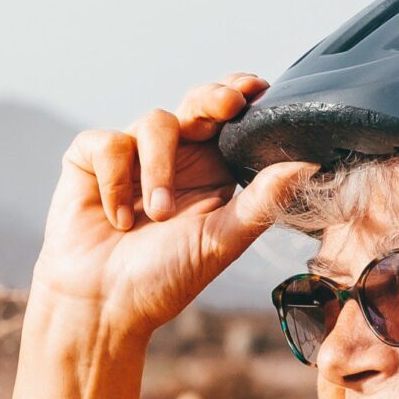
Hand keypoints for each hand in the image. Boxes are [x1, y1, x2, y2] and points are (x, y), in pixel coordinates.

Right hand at [30, 73, 318, 341]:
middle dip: (213, 98)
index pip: (232, 120)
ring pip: (154, 122)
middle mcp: (175, 157)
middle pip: (198, 102)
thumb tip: (308, 167)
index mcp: (211, 171)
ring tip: (156, 214)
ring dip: (158, 169)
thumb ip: (260, 203)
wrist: (100, 308)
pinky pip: (108, 144)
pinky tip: (118, 219)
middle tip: (227, 104)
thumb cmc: (161, 281)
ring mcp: (132, 156)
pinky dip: (115, 183)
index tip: (257, 90)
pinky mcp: (90, 160)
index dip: (243, 97)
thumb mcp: (218, 242)